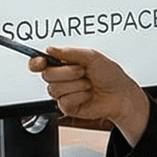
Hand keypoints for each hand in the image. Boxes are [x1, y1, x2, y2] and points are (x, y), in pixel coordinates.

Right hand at [30, 46, 151, 142]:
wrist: (121, 95)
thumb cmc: (110, 75)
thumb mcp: (92, 57)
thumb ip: (70, 52)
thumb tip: (51, 49)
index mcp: (64, 63)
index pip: (40, 63)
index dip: (36, 62)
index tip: (41, 61)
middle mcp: (61, 78)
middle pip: (47, 75)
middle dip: (67, 72)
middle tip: (82, 71)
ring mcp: (64, 93)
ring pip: (55, 89)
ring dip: (76, 85)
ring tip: (88, 84)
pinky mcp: (67, 107)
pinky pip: (64, 102)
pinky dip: (79, 97)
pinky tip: (87, 95)